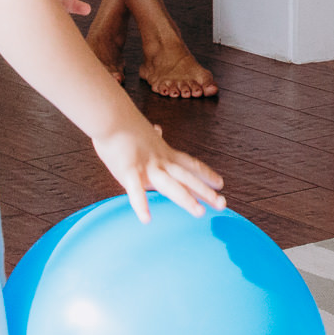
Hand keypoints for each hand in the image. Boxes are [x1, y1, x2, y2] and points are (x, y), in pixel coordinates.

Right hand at [92, 117, 225, 222]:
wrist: (111, 115)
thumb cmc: (123, 125)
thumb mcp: (144, 131)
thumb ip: (153, 136)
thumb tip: (158, 129)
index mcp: (164, 153)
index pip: (190, 164)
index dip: (206, 174)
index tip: (221, 184)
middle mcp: (160, 160)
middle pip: (187, 177)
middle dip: (205, 192)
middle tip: (222, 204)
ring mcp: (146, 166)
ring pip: (170, 185)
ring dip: (186, 198)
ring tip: (200, 213)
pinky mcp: (128, 170)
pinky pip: (135, 190)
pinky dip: (141, 204)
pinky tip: (146, 219)